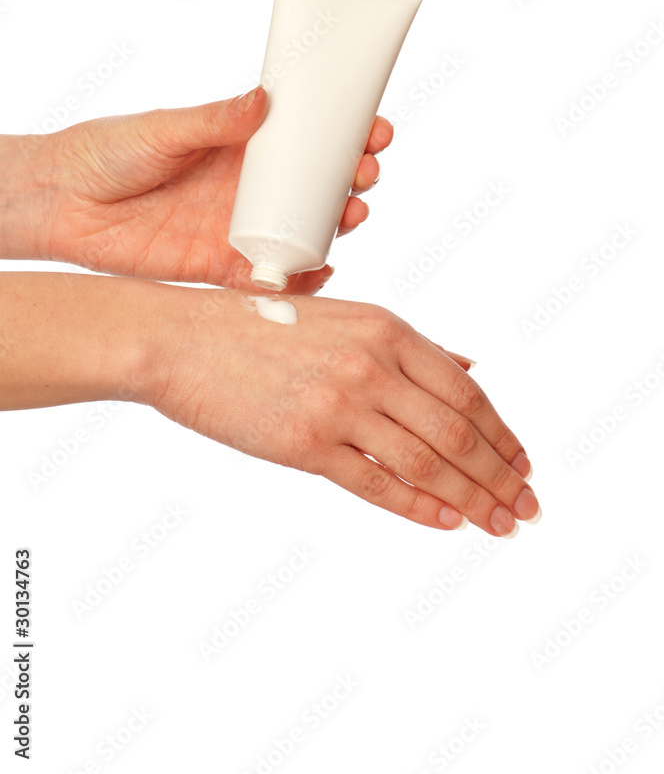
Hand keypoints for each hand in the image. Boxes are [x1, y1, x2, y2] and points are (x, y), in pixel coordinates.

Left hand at [13, 86, 390, 292]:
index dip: (345, 135)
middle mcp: (249, 188)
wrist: (64, 204)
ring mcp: (239, 227)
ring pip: (304, 231)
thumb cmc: (108, 153)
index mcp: (242, 148)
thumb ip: (212, 120)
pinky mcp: (221, 266)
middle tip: (366, 173)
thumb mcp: (164, 129)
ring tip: (352, 214)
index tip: (374, 128)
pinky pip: (271, 275)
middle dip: (352, 180)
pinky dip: (301, 277)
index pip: (307, 141)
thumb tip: (263, 101)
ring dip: (337, 225)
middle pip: (317, 188)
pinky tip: (323, 270)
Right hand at [144, 286, 539, 536]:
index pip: (467, 394)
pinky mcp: (305, 444)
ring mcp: (340, 405)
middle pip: (458, 433)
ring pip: (427, 463)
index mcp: (387, 330)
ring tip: (498, 524)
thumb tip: (471, 366)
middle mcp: (372, 365)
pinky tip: (445, 522)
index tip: (523, 466)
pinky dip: (417, 508)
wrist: (185, 339)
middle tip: (526, 508)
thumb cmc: (263, 327)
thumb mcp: (345, 319)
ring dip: (471, 501)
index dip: (503, 436)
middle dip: (500, 477)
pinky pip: (376, 484)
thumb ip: (410, 346)